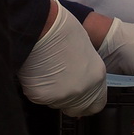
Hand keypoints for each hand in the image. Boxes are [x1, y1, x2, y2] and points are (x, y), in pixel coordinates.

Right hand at [18, 0, 107, 116]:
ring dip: (52, 93)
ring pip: (55, 103)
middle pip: (76, 109)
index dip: (86, 103)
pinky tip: (36, 72)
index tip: (80, 100)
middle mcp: (83, 89)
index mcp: (97, 76)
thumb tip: (79, 80)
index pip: (96, 104)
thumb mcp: (85, 51)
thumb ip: (85, 71)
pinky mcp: (42, 95)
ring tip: (46, 71)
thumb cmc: (61, 29)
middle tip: (59, 85)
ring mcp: (62, 95)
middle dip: (68, 100)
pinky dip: (36, 88)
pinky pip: (38, 98)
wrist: (42, 25)